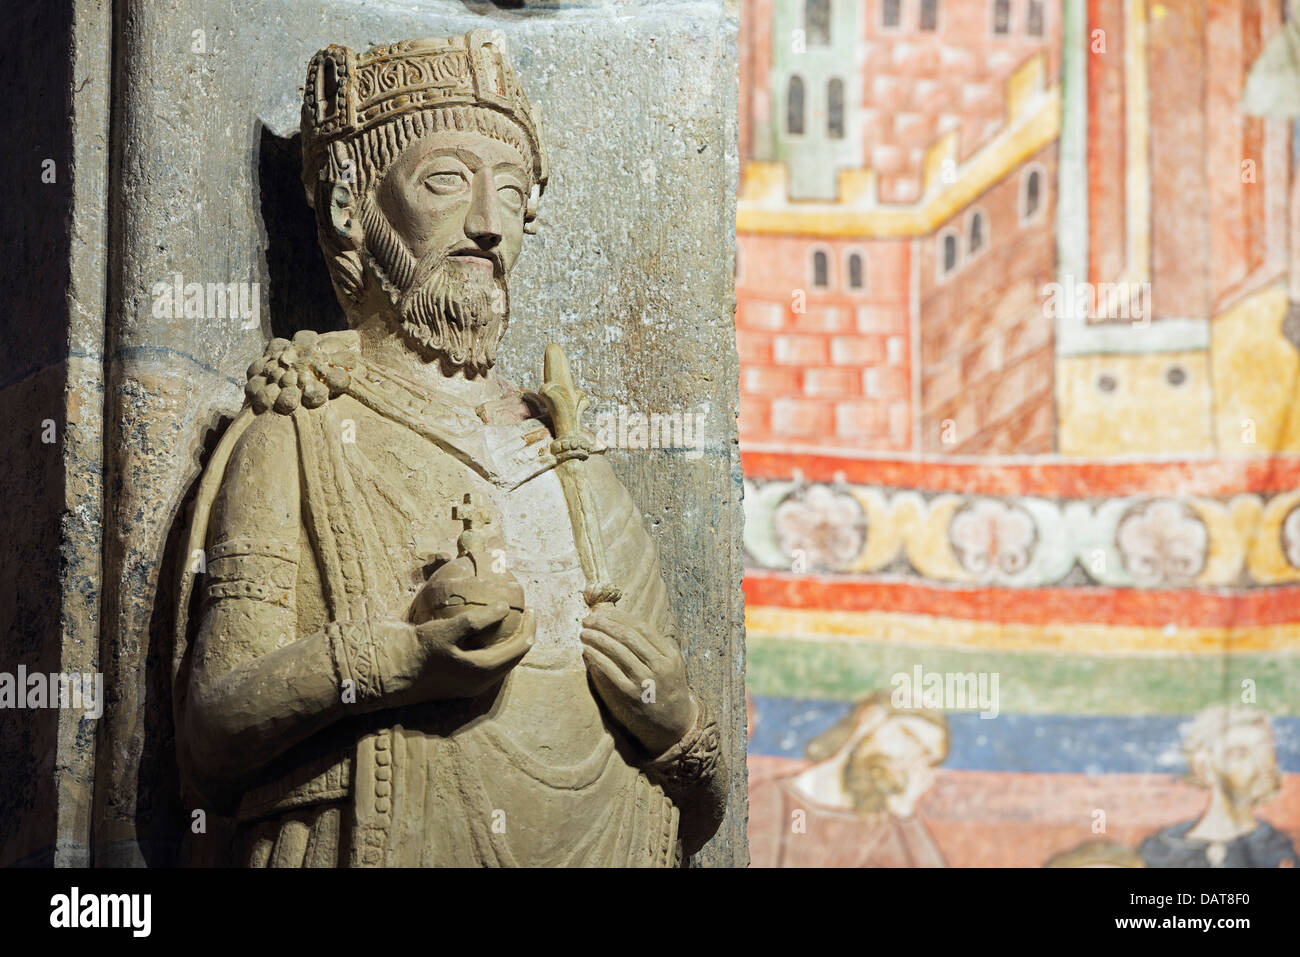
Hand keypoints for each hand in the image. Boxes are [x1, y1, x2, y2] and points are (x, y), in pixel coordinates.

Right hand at [379, 603, 532, 703]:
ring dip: (510, 644)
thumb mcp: (446, 631)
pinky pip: (489, 665)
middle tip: (526, 615)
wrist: (393, 673)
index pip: (519, 648)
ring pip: (503, 663)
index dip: (529, 628)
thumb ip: (476, 620)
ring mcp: (472, 685)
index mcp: (483, 670)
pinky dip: (496, 649)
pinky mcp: (462, 683)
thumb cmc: (419, 650)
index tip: (531, 609)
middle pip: (514, 658)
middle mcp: (482, 682)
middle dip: (524, 636)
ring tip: (511, 623)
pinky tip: (488, 634)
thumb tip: (504, 607)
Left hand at [580, 607, 697, 754]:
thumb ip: (655, 645)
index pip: (642, 627)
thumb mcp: (671, 664)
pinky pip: (610, 672)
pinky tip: (587, 651)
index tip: (603, 612)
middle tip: (587, 620)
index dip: (619, 617)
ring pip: (618, 652)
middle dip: (604, 625)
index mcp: (670, 654)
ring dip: (597, 639)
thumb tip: (623, 623)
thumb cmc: (668, 689)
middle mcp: (659, 666)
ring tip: (584, 633)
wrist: (675, 725)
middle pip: (628, 637)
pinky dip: (597, 658)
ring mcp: (645, 682)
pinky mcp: (631, 696)